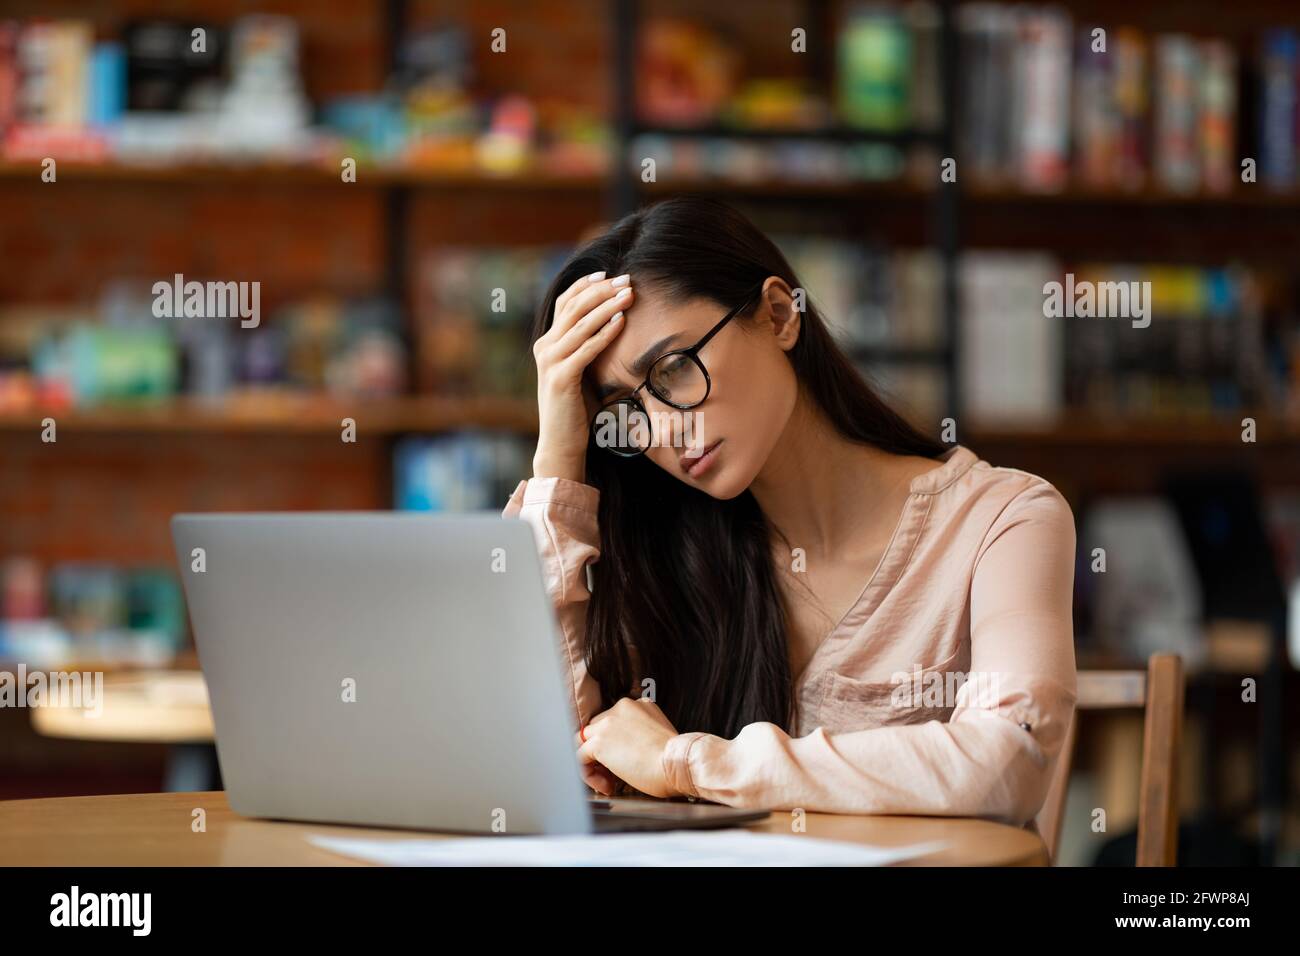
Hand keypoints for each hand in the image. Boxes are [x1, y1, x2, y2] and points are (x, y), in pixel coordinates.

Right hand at [532, 271, 634, 482]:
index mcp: (547, 343)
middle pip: (574, 307)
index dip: (586, 285)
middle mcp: (544, 348)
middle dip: (602, 290)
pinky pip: (587, 348)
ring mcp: (550, 362)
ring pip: (581, 324)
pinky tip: (622, 321)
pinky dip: (605, 332)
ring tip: (629, 294)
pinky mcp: (562, 377)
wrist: (560, 444)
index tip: (608, 274)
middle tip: (626, 279)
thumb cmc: (575, 409)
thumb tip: (612, 323)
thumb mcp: (579, 371)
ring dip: (608, 306)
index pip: (565, 302)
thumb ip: (586, 348)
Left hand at [576, 697, 679, 798]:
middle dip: (601, 753)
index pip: (613, 722)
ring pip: (583, 742)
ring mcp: (608, 723)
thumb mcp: (658, 736)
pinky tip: (606, 786)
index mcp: (638, 705)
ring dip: (594, 764)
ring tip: (608, 782)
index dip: (614, 745)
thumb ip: (639, 736)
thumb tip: (626, 754)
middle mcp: (621, 708)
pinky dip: (588, 775)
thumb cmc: (674, 759)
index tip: (624, 762)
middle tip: (613, 774)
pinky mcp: (599, 742)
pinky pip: (579, 758)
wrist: (677, 764)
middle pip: (596, 729)